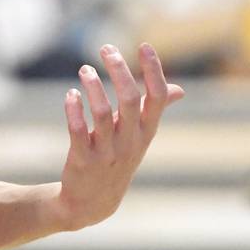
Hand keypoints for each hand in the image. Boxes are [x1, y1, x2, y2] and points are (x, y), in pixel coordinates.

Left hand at [56, 42, 184, 230]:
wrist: (93, 203)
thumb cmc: (118, 159)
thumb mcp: (140, 137)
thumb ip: (155, 111)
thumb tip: (179, 89)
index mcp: (146, 132)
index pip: (157, 98)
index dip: (153, 70)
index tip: (144, 45)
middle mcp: (130, 141)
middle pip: (130, 100)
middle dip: (119, 71)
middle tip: (106, 48)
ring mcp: (107, 152)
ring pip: (102, 114)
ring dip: (92, 87)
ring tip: (84, 69)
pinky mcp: (83, 160)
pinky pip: (78, 132)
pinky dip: (74, 110)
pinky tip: (71, 95)